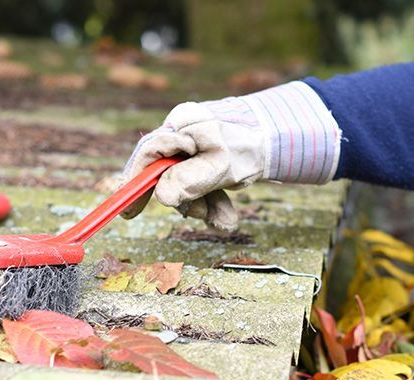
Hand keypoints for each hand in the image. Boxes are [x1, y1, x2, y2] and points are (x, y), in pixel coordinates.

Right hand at [117, 81, 340, 230]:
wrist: (284, 140)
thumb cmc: (251, 149)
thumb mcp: (220, 167)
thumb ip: (190, 181)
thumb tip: (162, 196)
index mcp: (182, 126)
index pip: (148, 155)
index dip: (135, 184)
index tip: (129, 211)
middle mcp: (184, 132)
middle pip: (167, 174)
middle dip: (187, 202)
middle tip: (205, 217)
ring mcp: (196, 144)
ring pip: (186, 183)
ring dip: (204, 207)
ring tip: (225, 220)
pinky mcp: (208, 155)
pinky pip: (201, 183)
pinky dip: (213, 202)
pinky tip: (226, 216)